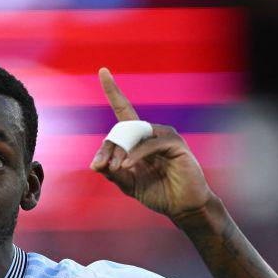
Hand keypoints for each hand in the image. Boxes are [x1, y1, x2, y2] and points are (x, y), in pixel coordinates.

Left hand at [90, 68, 215, 218]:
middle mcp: (152, 132)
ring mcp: (165, 136)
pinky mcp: (175, 144)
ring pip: (134, 135)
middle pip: (121, 129)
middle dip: (108, 149)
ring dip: (120, 151)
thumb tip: (95, 164)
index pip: (123, 109)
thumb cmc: (158, 192)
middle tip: (101, 167)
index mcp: (139, 138)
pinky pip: (150, 144)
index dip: (113, 91)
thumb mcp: (128, 183)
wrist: (182, 206)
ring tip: (116, 168)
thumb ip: (113, 173)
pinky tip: (126, 165)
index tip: (103, 71)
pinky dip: (135, 154)